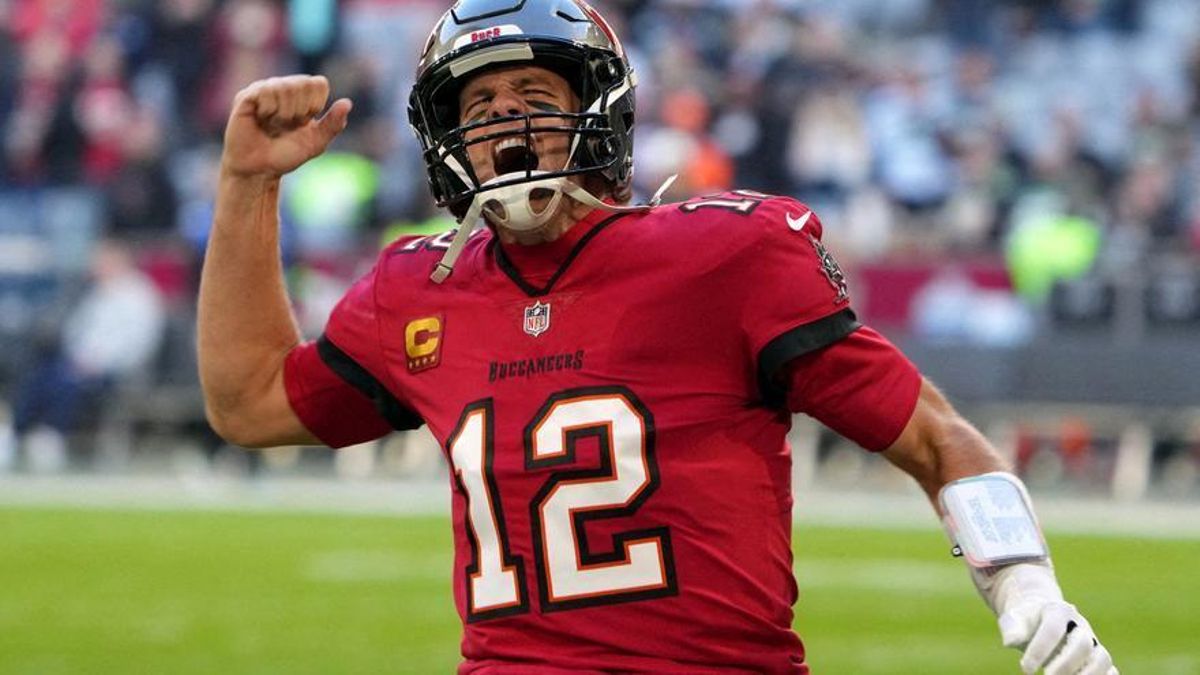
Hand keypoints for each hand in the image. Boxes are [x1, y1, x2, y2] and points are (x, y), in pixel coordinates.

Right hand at [221, 75, 351, 178]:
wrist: (259, 169)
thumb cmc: (286, 155)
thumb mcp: (316, 142)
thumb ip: (333, 124)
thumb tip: (348, 103)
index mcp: (302, 95)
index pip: (318, 83)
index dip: (315, 105)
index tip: (304, 122)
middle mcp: (283, 87)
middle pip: (303, 83)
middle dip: (299, 111)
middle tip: (286, 126)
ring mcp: (264, 89)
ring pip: (284, 87)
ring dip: (283, 114)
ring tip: (273, 125)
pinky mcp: (246, 95)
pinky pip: (265, 92)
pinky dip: (268, 111)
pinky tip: (260, 120)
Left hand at [984, 564, 1116, 674]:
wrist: (1041, 617)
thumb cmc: (1026, 621)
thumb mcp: (1014, 619)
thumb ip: (1012, 628)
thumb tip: (1010, 641)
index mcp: (1058, 611)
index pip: (1052, 629)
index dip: (1039, 650)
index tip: (1024, 669)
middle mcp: (1080, 626)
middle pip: (1082, 643)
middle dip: (1065, 665)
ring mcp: (1092, 642)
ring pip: (1102, 658)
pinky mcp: (1097, 658)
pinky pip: (1111, 670)